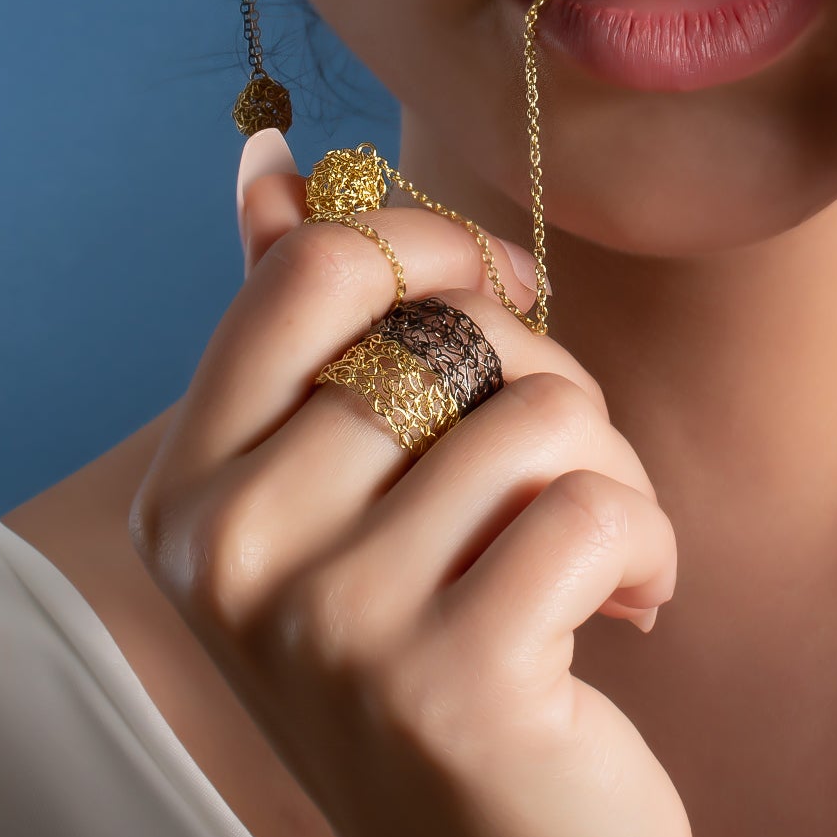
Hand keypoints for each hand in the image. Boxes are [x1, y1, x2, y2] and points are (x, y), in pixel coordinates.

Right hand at [131, 130, 692, 836]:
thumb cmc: (429, 663)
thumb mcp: (341, 502)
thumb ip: (297, 334)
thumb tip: (269, 158)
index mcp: (188, 490)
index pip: (316, 269)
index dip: (438, 251)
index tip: (499, 300)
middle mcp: (232, 552)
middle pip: (446, 330)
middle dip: (545, 378)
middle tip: (555, 478)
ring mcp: (331, 621)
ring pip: (540, 410)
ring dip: (613, 474)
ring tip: (592, 561)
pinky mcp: (449, 678)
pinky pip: (596, 503)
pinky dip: (648, 546)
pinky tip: (625, 614)